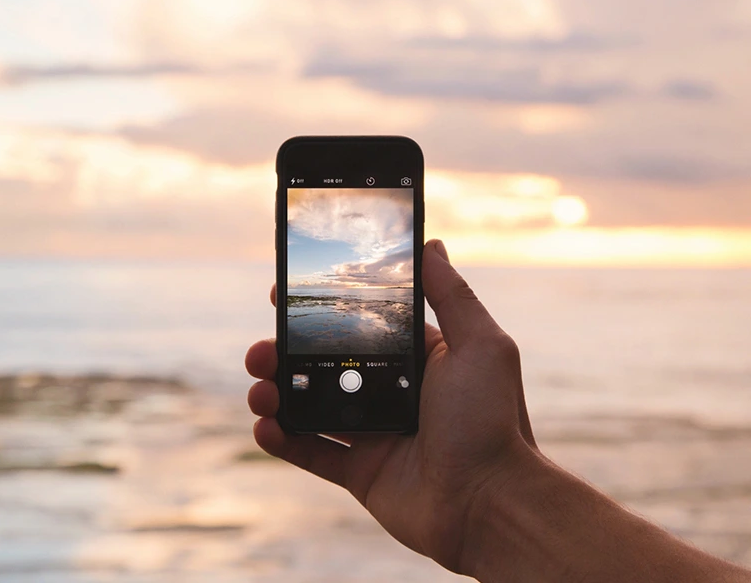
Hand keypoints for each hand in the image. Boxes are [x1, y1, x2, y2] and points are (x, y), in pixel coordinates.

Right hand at [245, 239, 537, 574]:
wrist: (491, 504)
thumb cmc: (491, 420)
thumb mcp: (480, 345)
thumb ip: (451, 295)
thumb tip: (431, 245)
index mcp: (416, 360)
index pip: (358, 326)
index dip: (321, 311)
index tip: (283, 295)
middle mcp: (392, 393)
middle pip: (325, 366)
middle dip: (286, 354)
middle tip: (260, 350)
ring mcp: (374, 434)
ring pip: (311, 406)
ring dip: (276, 395)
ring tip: (259, 390)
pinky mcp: (361, 472)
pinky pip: (312, 453)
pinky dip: (283, 441)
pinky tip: (265, 427)